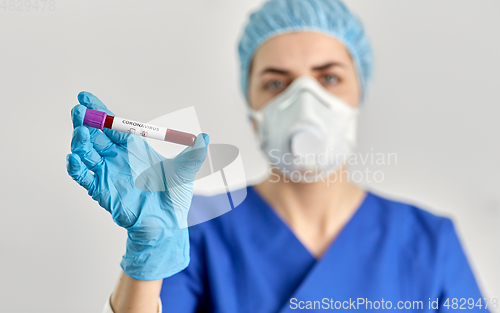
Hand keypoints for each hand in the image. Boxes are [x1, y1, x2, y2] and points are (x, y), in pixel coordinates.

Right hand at [66, 91, 208, 279]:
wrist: (167, 223)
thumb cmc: (175, 196)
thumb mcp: (187, 170)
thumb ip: (194, 154)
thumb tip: (205, 137)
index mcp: (134, 147)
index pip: (112, 124)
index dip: (99, 110)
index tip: (85, 97)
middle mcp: (117, 157)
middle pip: (95, 134)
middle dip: (85, 121)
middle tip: (78, 111)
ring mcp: (107, 173)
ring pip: (86, 152)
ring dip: (80, 142)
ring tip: (81, 133)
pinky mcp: (100, 190)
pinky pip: (83, 176)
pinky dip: (75, 167)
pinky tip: (74, 158)